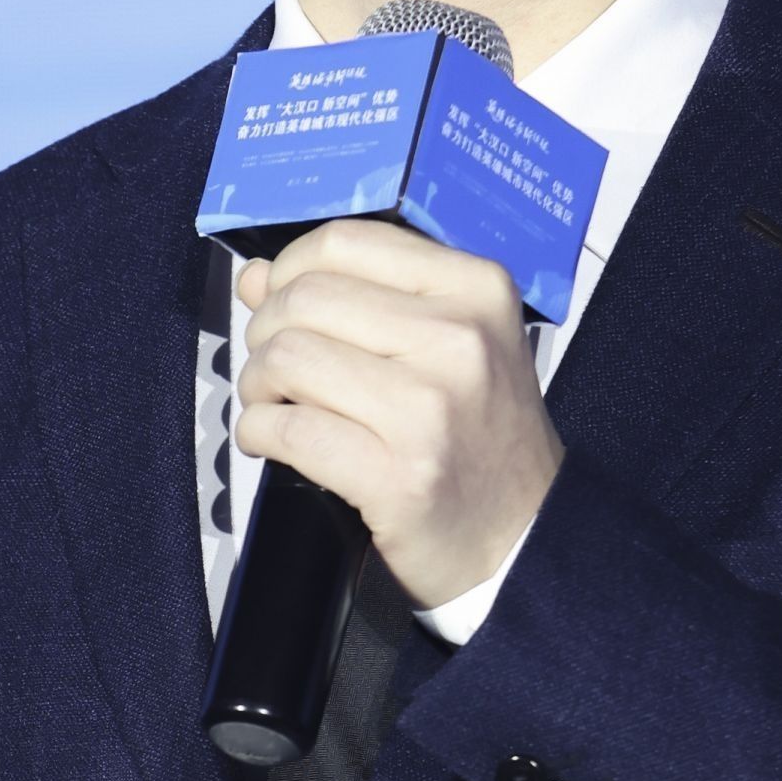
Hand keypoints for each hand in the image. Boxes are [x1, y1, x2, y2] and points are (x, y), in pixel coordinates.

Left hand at [234, 220, 561, 613]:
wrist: (523, 537)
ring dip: (258, 385)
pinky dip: (259, 433)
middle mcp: (459, 339)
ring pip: (287, 358)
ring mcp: (429, 409)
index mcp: (476, 290)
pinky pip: (288, 429)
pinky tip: (272, 440)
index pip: (344, 243)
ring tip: (274, 405)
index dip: (289, 271)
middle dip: (266, 334)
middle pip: (305, 299)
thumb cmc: (480, 437)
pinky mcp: (397, 475)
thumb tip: (259, 278)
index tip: (282, 305)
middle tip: (274, 369)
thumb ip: (358, 298)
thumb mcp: (449, 345)